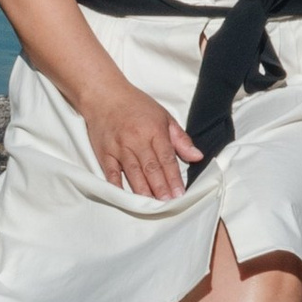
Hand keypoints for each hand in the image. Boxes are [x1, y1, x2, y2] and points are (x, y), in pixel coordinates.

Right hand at [80, 78, 200, 199]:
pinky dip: (118, 187)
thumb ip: (180, 139)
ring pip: (133, 173)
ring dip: (144, 191)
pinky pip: (111, 174)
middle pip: (151, 168)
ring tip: (153, 206)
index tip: (180, 193)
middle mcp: (136, 140)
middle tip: (169, 204)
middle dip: (161, 188)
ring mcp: (119, 147)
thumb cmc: (135, 105)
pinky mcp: (104, 153)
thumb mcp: (163, 116)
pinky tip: (126, 199)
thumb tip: (197, 156)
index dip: (174, 177)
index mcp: (154, 130)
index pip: (166, 158)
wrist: (104, 95)